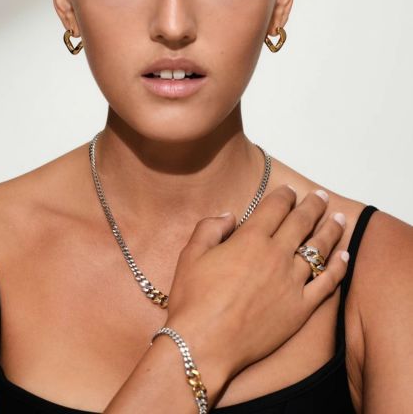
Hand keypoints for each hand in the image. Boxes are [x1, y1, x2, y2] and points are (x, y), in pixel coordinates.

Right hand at [164, 185, 347, 381]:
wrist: (204, 344)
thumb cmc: (193, 299)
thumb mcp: (191, 253)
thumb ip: (210, 227)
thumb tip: (230, 215)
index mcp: (250, 238)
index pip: (275, 208)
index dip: (284, 195)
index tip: (289, 191)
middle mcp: (275, 255)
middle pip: (301, 222)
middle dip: (313, 205)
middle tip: (320, 196)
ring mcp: (291, 282)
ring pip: (319, 249)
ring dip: (331, 230)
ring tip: (339, 219)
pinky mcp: (300, 308)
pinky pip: (327, 283)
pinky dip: (338, 267)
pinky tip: (344, 256)